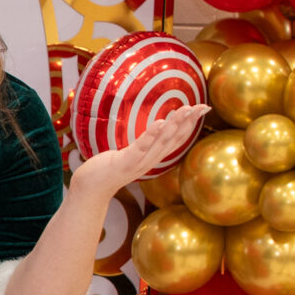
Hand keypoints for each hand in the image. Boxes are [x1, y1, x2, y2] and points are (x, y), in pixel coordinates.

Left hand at [72, 102, 211, 197]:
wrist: (91, 187)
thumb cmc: (109, 168)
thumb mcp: (131, 154)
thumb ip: (144, 144)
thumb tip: (154, 127)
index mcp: (153, 157)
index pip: (176, 139)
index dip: (191, 124)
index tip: (203, 109)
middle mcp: (150, 161)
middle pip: (173, 140)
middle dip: (188, 122)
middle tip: (202, 107)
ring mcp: (139, 163)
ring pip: (161, 142)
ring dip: (174, 125)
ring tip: (185, 110)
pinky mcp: (125, 162)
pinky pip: (140, 147)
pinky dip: (151, 135)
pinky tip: (160, 122)